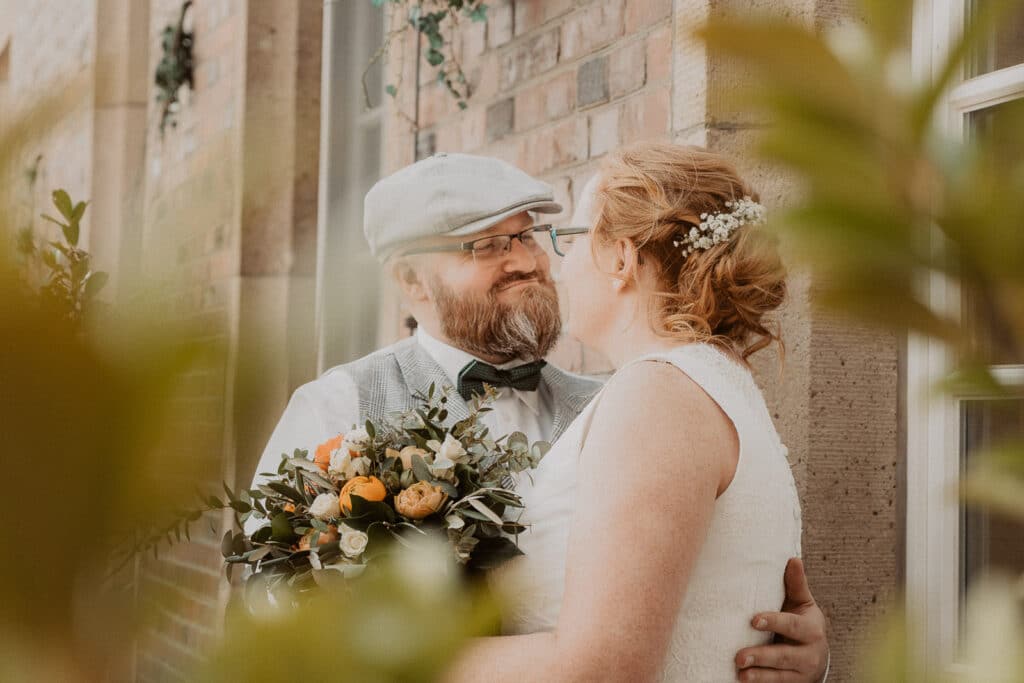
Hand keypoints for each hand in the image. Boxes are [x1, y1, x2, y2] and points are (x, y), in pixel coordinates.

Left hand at [735, 558, 828, 682]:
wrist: (817, 656)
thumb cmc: (802, 623)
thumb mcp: (802, 604)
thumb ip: (796, 585)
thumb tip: (793, 559)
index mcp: (811, 629)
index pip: (792, 625)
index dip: (774, 622)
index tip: (753, 620)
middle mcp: (810, 653)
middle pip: (785, 656)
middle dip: (762, 657)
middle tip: (739, 657)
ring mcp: (802, 673)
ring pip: (781, 676)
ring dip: (760, 676)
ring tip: (741, 673)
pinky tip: (745, 681)